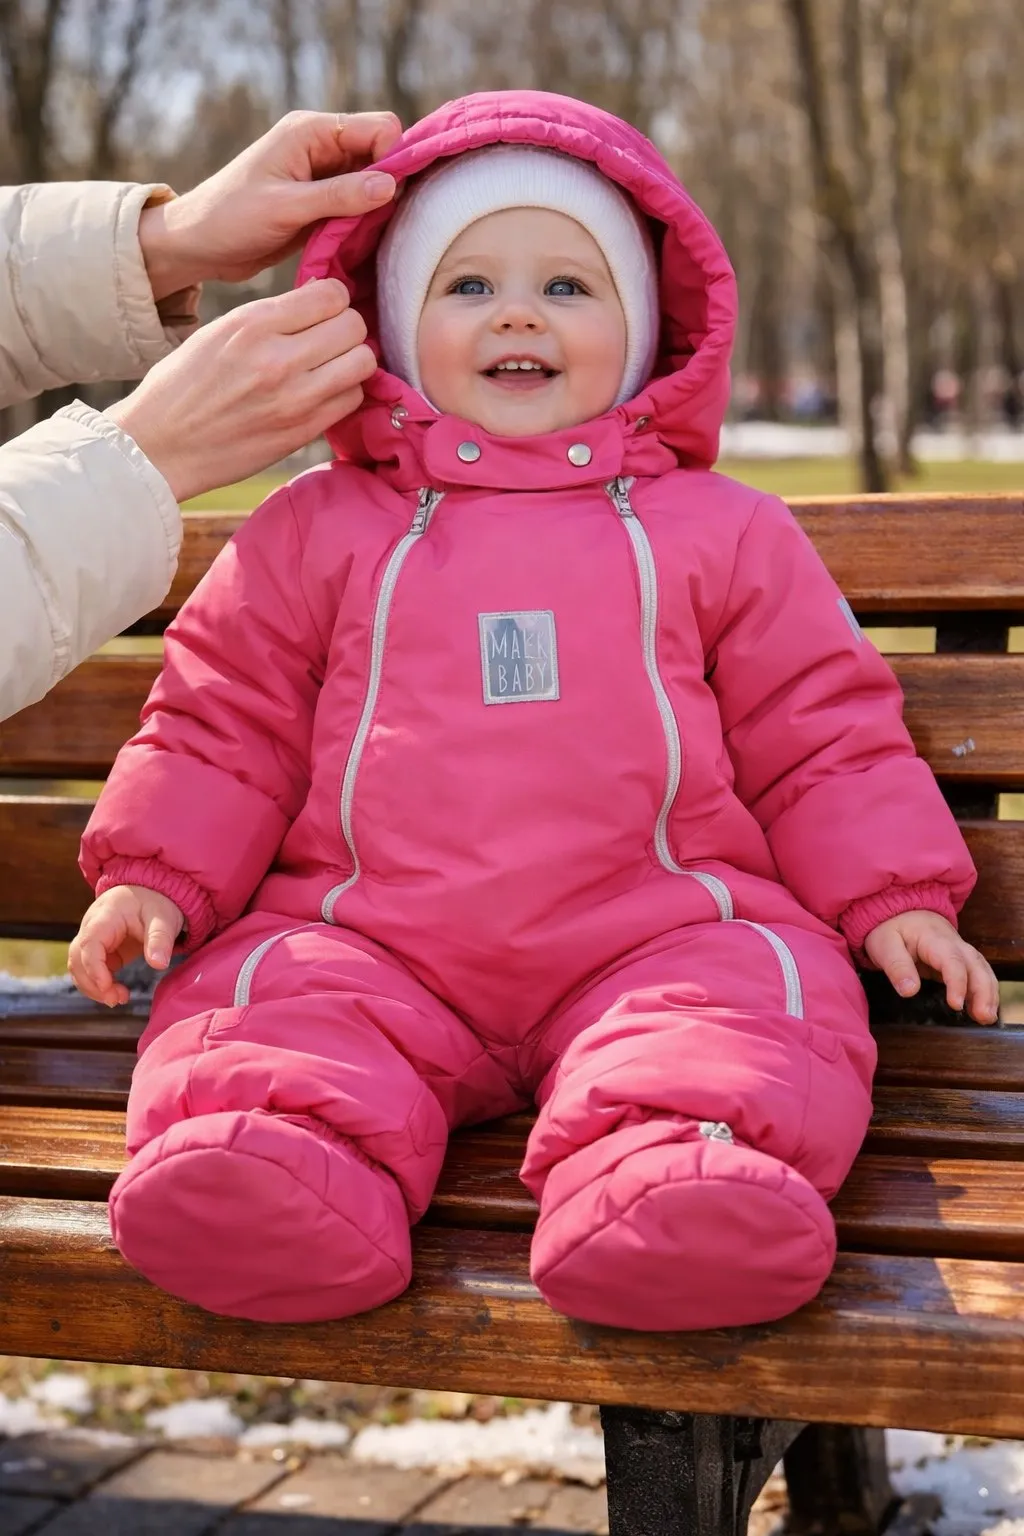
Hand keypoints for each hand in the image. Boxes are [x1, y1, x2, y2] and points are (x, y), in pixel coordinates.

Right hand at [69, 886, 184, 1007]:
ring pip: (78, 966)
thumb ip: (160, 940)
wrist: (150, 892)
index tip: (106, 987)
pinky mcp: (98, 950)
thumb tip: (158, 964)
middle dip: (91, 982)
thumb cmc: (156, 903)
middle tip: (117, 999)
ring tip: (119, 998)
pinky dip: (97, 984)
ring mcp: (92, 938)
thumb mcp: (163, 919)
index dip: (93, 967)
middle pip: (76, 957)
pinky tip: (116, 993)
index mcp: (106, 915)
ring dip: (92, 986)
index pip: (89, 943)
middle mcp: (92, 926)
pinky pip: (88, 969)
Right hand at [106, 278, 373, 500]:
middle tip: (330, 340)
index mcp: (252, 323)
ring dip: (352, 362)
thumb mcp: (218, 332)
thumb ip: (269, 319)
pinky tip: (323, 394)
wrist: (160, 447)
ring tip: (330, 366)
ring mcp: (296, 398)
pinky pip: (352, 399)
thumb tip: (317, 306)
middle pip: (354, 327)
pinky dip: (344, 393)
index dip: (333, 300)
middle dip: (347, 329)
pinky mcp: (303, 431)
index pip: (331, 294)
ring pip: (363, 363)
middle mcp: (278, 357)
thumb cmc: (182, 386)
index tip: (322, 312)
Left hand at [138, 109, 400, 296]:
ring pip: (373, 184)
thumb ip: (339, 196)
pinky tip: (358, 244)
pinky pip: (358, 207)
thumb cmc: (231, 218)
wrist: (199, 245)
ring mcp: (323, 176)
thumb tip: (390, 185)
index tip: (389, 199)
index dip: (394, 160)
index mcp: (312, 132)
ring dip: (376, 209)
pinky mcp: (322, 203)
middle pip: (382, 155)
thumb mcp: (286, 208)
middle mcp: (322, 147)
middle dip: (388, 187)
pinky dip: (363, 224)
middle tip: (380, 224)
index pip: (379, 129)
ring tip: (365, 238)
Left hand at [863, 910, 998, 1023]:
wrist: (900, 912)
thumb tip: (909, 991)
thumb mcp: (885, 945)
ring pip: (983, 970)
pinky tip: (983, 1010)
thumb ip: (897, 966)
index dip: (957, 983)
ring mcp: (960, 951)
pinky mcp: (961, 961)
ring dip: (989, 993)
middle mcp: (954, 944)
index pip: (952, 961)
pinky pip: (979, 974)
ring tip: (987, 1018)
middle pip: (976, 966)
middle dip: (983, 991)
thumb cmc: (891, 928)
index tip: (956, 1004)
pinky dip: (986, 991)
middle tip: (983, 1016)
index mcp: (935, 939)